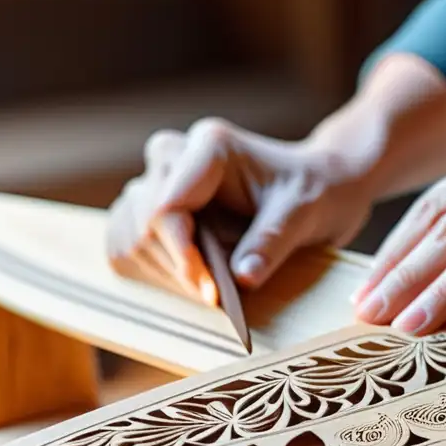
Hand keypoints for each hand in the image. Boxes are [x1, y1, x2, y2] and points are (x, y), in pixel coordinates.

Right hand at [106, 53, 445, 303]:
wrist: (320, 185)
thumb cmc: (316, 191)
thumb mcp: (304, 215)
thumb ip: (272, 242)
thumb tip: (243, 280)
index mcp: (209, 148)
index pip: (166, 207)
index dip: (182, 255)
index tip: (212, 293)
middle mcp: (174, 156)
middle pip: (142, 226)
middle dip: (178, 270)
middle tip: (219, 298)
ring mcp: (157, 181)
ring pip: (128, 239)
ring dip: (163, 274)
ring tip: (211, 288)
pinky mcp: (150, 207)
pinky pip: (125, 248)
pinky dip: (151, 274)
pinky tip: (191, 280)